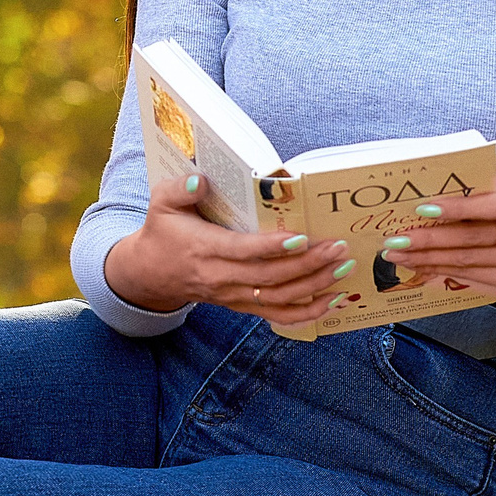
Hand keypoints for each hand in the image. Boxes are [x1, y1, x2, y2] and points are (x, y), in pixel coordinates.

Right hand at [103, 178, 355, 323]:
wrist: (151, 275)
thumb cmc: (163, 233)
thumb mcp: (161, 204)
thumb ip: (179, 190)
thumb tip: (200, 180)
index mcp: (205, 250)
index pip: (243, 251)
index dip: (273, 247)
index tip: (301, 237)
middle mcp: (222, 278)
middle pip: (271, 277)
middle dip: (309, 264)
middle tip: (339, 248)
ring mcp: (234, 296)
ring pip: (280, 297)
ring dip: (316, 286)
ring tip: (344, 268)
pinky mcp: (243, 305)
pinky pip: (278, 315)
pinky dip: (309, 312)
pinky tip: (334, 301)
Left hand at [385, 177, 495, 310]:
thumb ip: (475, 185)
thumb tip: (428, 188)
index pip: (490, 204)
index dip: (456, 208)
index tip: (422, 209)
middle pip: (472, 236)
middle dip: (429, 239)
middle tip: (396, 240)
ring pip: (467, 260)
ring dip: (428, 258)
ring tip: (399, 256)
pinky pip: (472, 276)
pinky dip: (443, 271)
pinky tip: (421, 266)